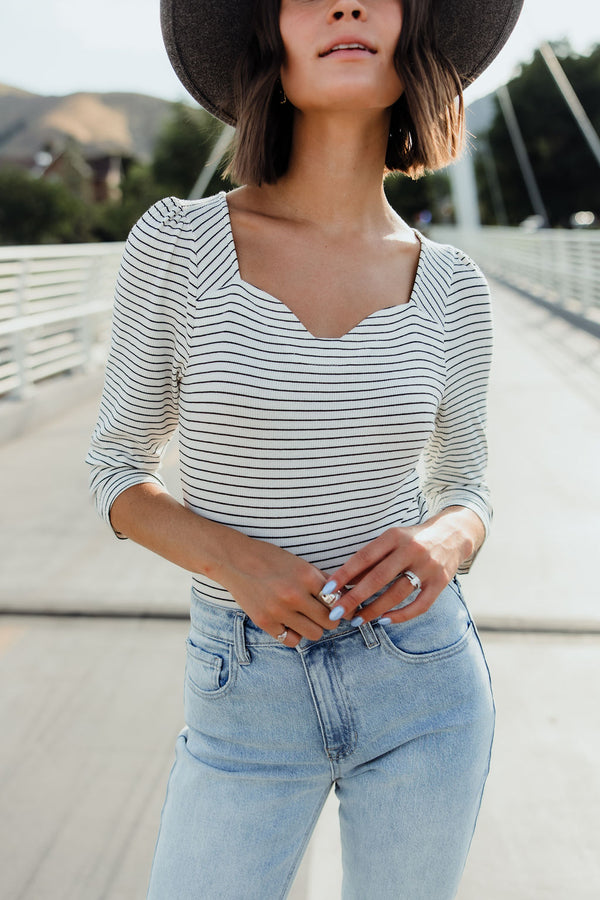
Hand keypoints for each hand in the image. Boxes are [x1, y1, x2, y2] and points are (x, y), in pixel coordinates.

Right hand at [218, 536, 335, 646]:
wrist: (235, 561)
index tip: (338, 606)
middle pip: (330, 621)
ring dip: (314, 627)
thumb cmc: (271, 559)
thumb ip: (323, 580)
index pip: (338, 601)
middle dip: (330, 618)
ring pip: (315, 634)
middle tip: (323, 613)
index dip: (341, 606)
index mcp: (307, 576)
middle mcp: (295, 595)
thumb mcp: (300, 564)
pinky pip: (292, 641)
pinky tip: (290, 623)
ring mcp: (279, 611)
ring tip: (306, 617)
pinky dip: (295, 634)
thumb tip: (347, 596)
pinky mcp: (265, 623)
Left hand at [321, 509, 481, 625]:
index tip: (327, 589)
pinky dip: (401, 615)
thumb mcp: (391, 540)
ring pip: (397, 594)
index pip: (364, 557)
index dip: (344, 574)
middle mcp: (412, 550)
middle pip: (379, 578)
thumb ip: (371, 559)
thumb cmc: (413, 539)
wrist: (453, 534)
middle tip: (336, 612)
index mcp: (395, 536)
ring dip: (374, 610)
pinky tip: (384, 620)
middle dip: (354, 597)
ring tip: (357, 620)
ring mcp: (428, 567)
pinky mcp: (441, 582)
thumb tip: (344, 581)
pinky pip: (420, 605)